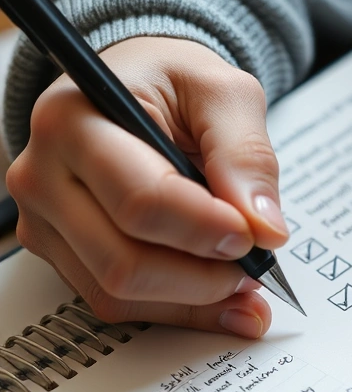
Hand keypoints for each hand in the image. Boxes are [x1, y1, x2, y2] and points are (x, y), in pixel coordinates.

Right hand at [7, 37, 287, 337]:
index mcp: (74, 120)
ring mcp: (46, 221)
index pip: (141, 200)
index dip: (206, 229)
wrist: (136, 85)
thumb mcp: (224, 92)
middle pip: (123, 261)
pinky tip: (222, 300)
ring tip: (248, 286)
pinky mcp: (62, 253)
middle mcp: (45, 175)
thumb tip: (265, 227)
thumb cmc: (173, 82)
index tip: (256, 236)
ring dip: (194, 302)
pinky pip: (117, 304)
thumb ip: (247, 154)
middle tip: (258, 266)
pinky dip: (177, 310)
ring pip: (118, 293)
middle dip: (204, 276)